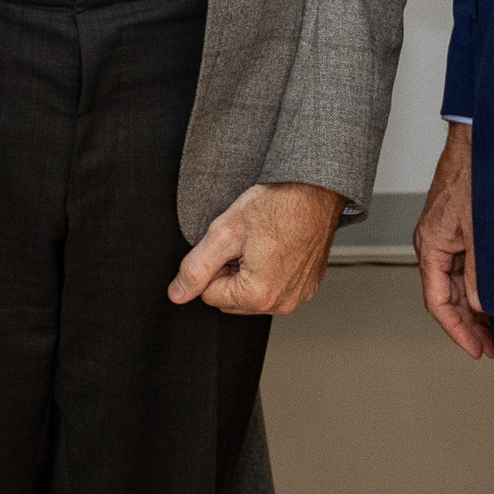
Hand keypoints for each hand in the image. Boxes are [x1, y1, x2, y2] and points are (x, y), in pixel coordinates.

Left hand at [167, 180, 344, 316]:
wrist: (316, 190)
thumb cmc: (277, 205)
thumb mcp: (224, 233)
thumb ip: (195, 268)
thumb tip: (177, 294)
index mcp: (259, 295)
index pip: (210, 295)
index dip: (212, 266)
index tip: (229, 245)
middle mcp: (282, 303)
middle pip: (232, 299)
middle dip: (230, 272)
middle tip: (244, 242)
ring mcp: (299, 295)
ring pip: (253, 293)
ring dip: (249, 271)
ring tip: (261, 241)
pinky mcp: (309, 285)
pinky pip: (276, 286)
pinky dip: (270, 270)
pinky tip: (276, 245)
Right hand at [414, 123, 493, 359]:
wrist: (478, 143)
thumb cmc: (474, 178)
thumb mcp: (481, 231)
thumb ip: (480, 271)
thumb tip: (481, 305)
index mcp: (431, 246)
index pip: (438, 301)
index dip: (457, 330)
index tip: (476, 349)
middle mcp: (433, 245)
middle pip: (445, 297)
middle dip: (468, 325)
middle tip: (491, 347)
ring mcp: (444, 238)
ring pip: (454, 285)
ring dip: (473, 309)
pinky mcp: (455, 231)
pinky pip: (461, 269)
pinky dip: (476, 288)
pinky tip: (493, 298)